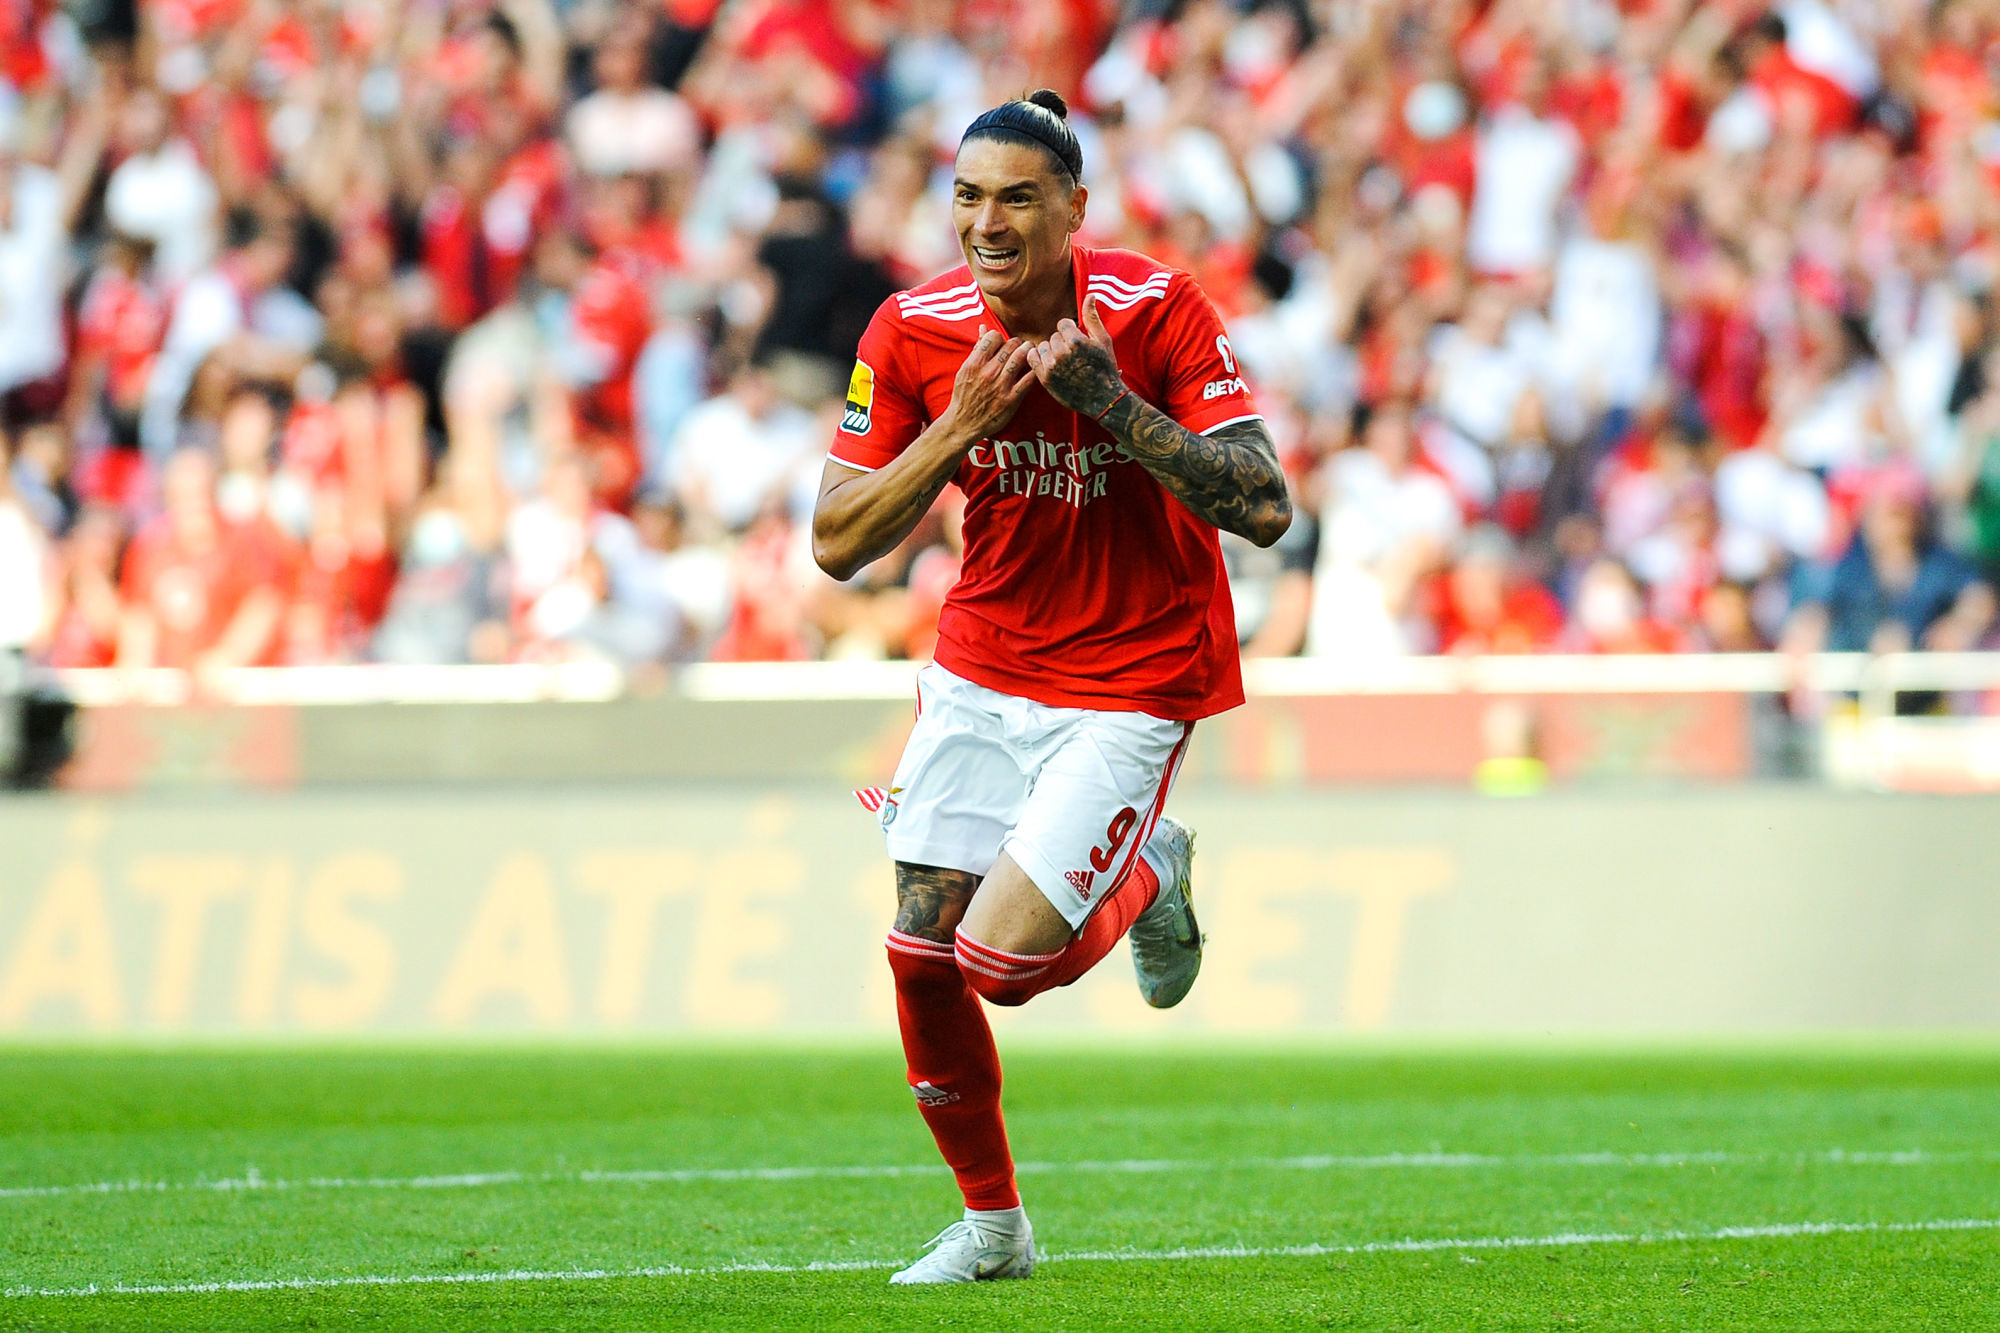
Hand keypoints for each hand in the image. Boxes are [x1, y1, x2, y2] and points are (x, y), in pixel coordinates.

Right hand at [943, 329, 1034, 442]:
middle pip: (1010, 345)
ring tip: (1031, 350)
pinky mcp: (1011, 400)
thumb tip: (983, 327)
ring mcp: (1000, 386)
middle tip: (1022, 345)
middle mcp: (987, 373)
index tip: (1004, 342)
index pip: (993, 337)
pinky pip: (1028, 381)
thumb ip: (977, 349)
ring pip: (1020, 358)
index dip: (1000, 337)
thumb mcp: (965, 370)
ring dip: (1029, 351)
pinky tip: (1036, 368)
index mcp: (974, 364)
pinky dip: (1034, 371)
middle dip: (1018, 342)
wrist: (963, 424)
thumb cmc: (964, 395)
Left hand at [1027, 296, 1124, 417]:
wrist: (1103, 398)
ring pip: (1043, 346)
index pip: (1063, 324)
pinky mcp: (1044, 378)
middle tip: (1074, 356)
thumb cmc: (1105, 368)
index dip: (1072, 332)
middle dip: (1063, 343)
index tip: (1079, 344)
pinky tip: (1051, 364)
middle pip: (1053, 336)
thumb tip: (1090, 295)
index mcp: (1076, 341)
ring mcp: (1052, 366)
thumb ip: (1092, 317)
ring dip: (1052, 352)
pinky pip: (1032, 358)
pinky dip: (1039, 359)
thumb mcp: (1103, 340)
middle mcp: (1062, 353)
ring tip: (1065, 363)